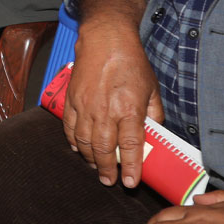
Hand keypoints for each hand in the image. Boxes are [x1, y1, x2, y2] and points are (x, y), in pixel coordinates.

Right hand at [63, 16, 162, 187]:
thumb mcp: (152, 89)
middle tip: (110, 181)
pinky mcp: (72, 100)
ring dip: (90, 159)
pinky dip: (73, 141)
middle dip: (107, 170)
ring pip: (84, 142)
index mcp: (129, 109)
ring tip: (97, 168)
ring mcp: (85, 106)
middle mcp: (105, 111)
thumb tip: (153, 134)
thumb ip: (154, 115)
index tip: (131, 183)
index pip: (131, 147)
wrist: (105, 40)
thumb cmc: (131, 62)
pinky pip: (69, 127)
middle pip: (104, 149)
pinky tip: (79, 149)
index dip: (131, 168)